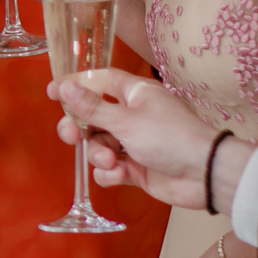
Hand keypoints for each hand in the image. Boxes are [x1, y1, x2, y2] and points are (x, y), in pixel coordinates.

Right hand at [50, 69, 218, 209]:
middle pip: (92, 117)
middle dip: (79, 128)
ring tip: (113, 161)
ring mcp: (134, 143)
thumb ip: (92, 107)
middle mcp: (132, 115)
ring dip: (99, 154)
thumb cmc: (169, 137)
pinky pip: (111, 169)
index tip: (53, 93)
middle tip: (70, 136)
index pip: (99, 81)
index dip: (76, 85)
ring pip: (99, 145)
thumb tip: (65, 86)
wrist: (204, 175)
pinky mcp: (136, 168)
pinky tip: (119, 175)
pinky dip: (110, 173)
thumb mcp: (126, 121)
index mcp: (134, 94)